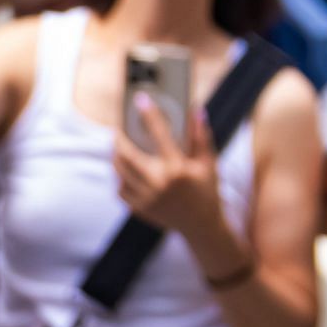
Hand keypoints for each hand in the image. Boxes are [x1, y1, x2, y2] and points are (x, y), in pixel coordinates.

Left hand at [114, 96, 227, 245]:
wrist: (202, 226)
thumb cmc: (207, 191)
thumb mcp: (209, 163)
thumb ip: (201, 137)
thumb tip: (196, 111)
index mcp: (177, 169)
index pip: (160, 134)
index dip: (149, 114)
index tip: (140, 100)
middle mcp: (158, 183)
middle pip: (126, 154)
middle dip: (119, 138)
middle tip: (119, 128)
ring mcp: (146, 197)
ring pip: (119, 171)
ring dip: (117, 156)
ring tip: (121, 147)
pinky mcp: (139, 209)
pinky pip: (120, 188)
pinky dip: (121, 177)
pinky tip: (127, 170)